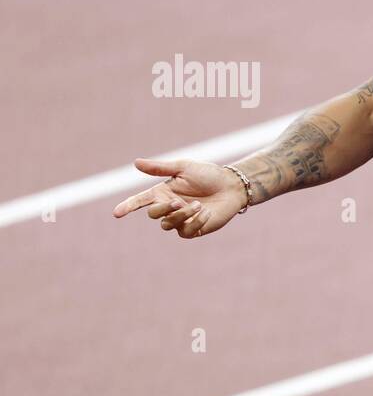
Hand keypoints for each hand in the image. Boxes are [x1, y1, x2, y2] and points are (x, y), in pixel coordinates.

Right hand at [112, 158, 248, 237]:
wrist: (232, 186)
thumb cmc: (208, 174)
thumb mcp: (183, 167)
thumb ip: (160, 168)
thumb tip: (136, 163)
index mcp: (162, 192)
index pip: (140, 201)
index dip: (128, 206)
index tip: (116, 214)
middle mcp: (169, 207)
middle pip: (153, 215)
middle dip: (164, 209)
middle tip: (179, 201)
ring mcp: (181, 220)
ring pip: (168, 224)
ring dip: (182, 215)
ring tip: (199, 205)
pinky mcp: (194, 229)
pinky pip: (185, 232)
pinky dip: (196, 222)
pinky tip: (207, 212)